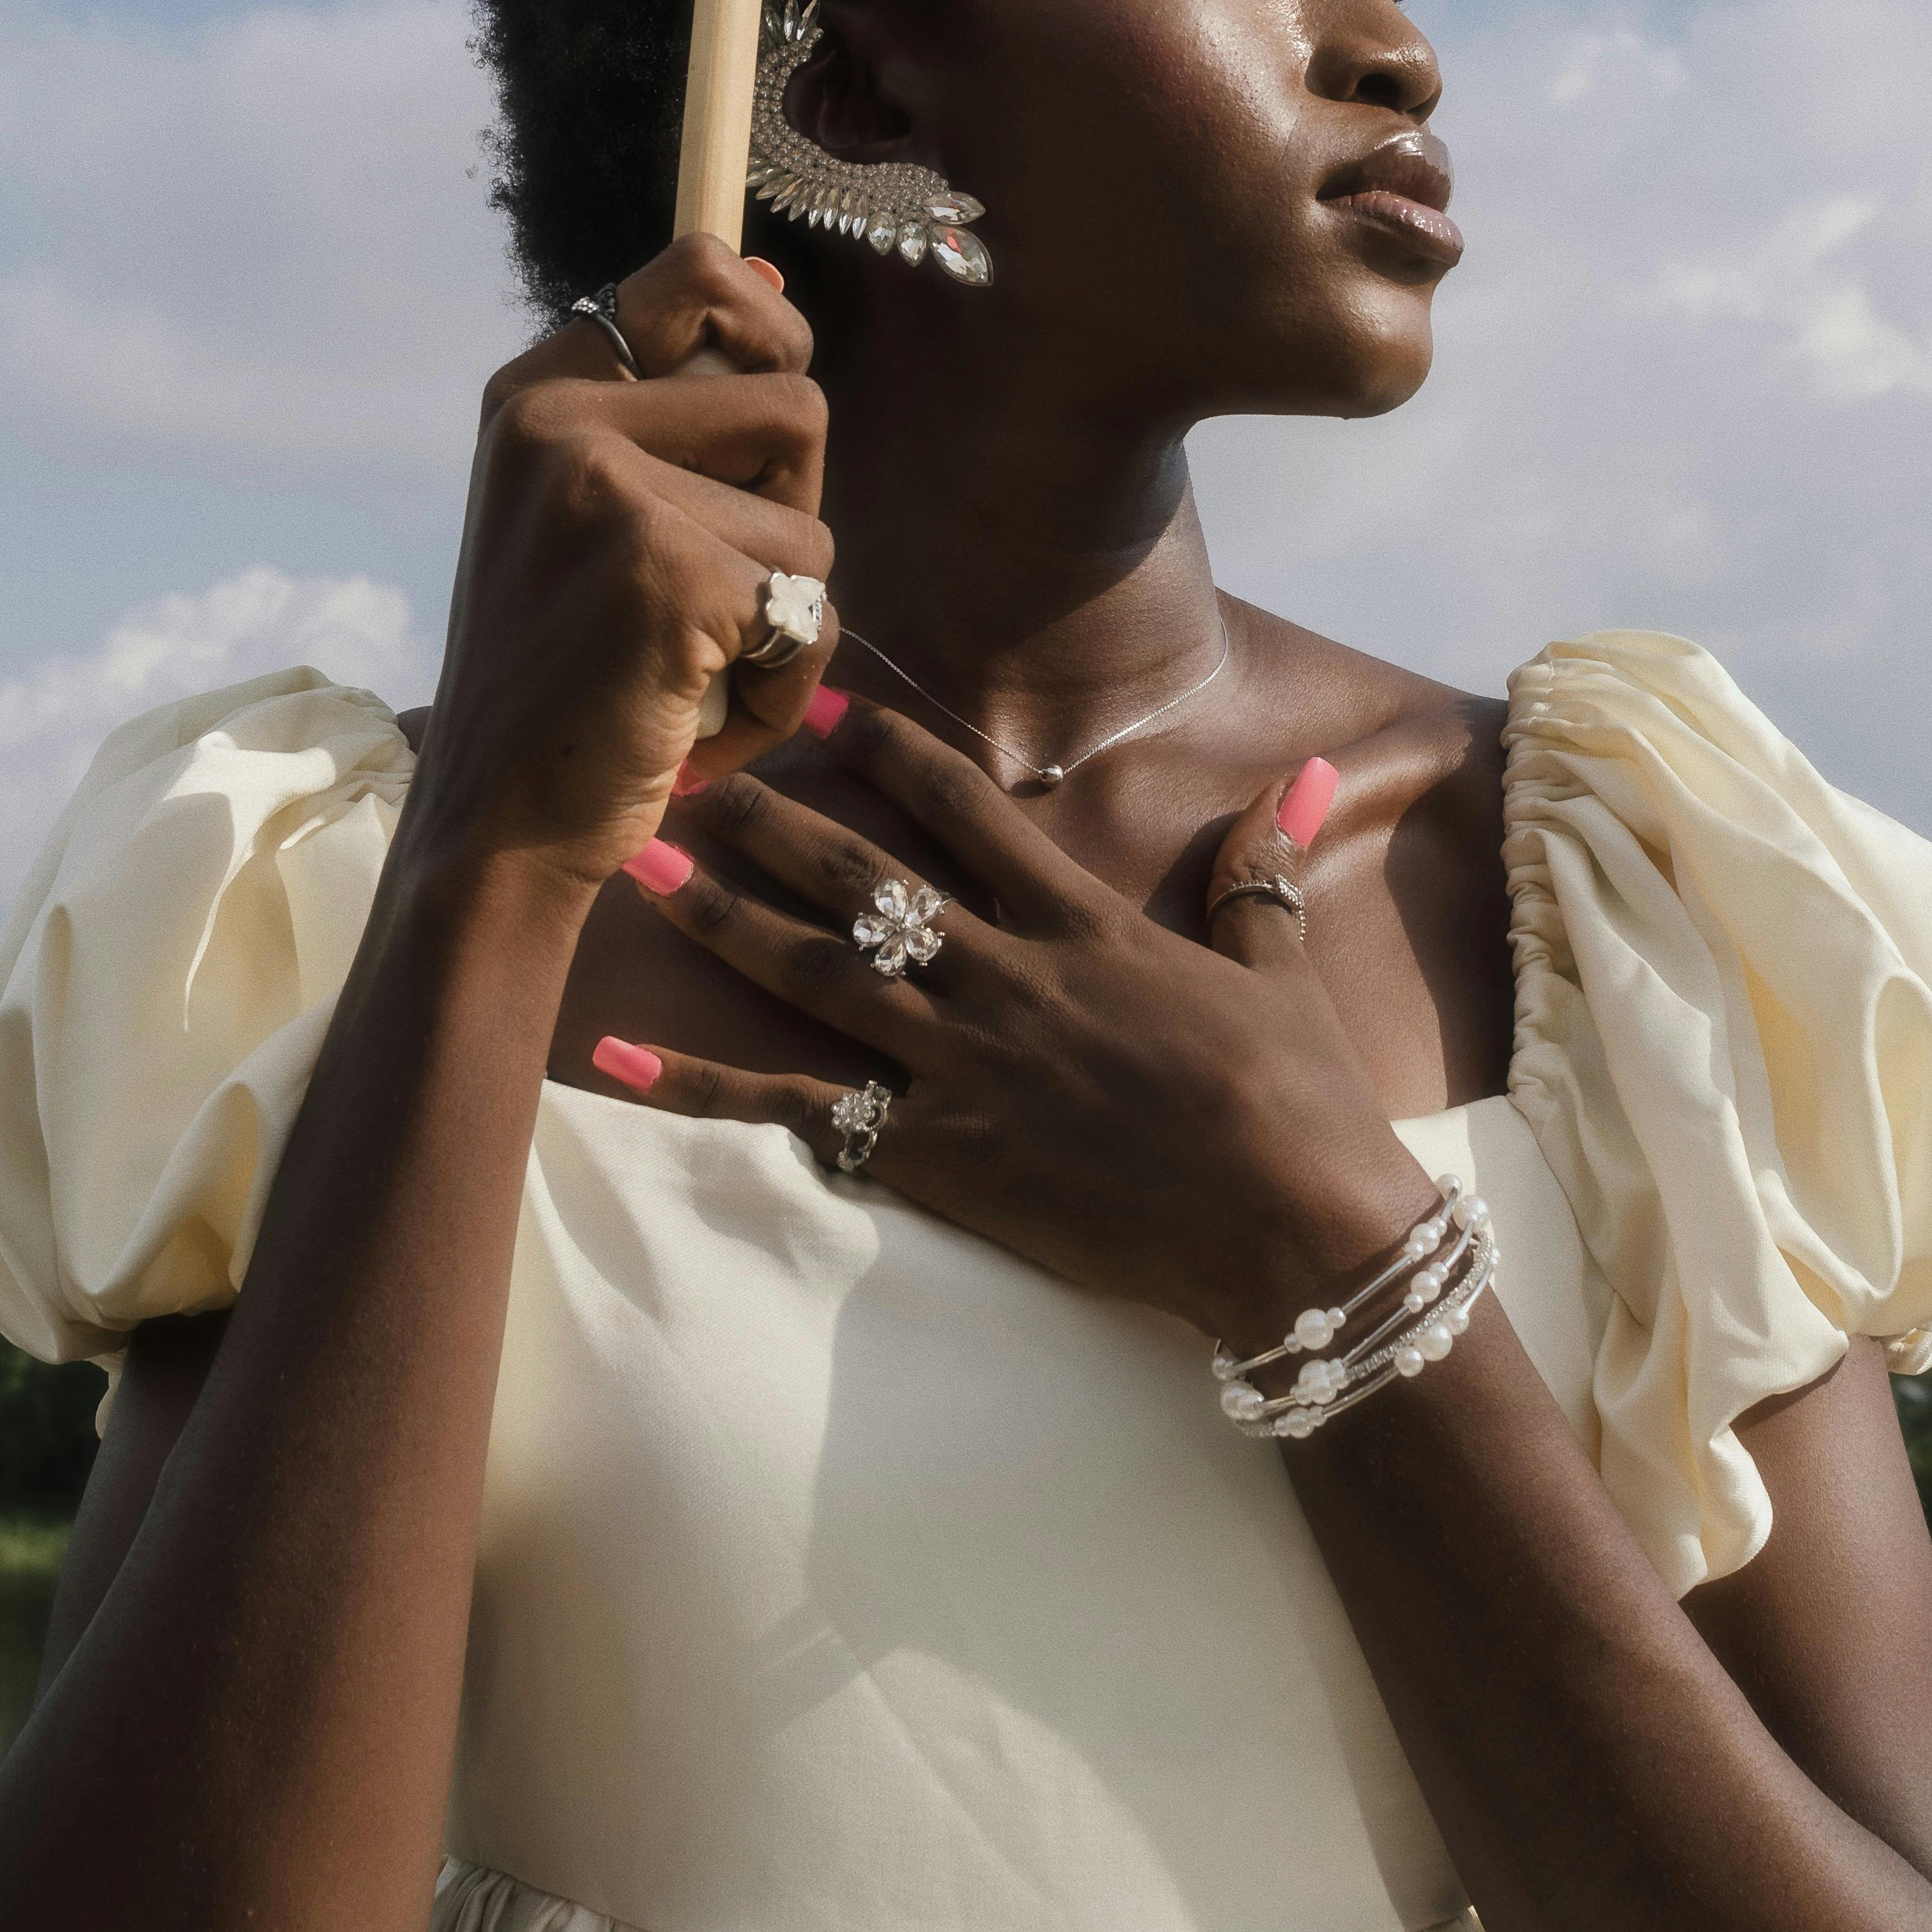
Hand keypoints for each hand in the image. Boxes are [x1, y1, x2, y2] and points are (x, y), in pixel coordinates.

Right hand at [397, 238, 835, 920]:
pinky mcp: (665, 573)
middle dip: (791, 509)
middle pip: (797, 403)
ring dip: (782, 619)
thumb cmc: (563, 681)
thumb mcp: (591, 518)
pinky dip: (780, 689)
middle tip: (708, 590)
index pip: (699, 266)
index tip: (762, 403)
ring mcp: (607, 491)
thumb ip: (672, 408)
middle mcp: (560, 421)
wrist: (495, 830)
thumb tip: (772, 267)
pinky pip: (810, 612)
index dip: (771, 324)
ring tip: (690, 671)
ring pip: (813, 523)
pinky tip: (693, 723)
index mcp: (539, 392)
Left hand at [590, 702, 1433, 1344]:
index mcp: (1082, 927)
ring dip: (720, 921)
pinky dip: (700, 1086)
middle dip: (768, 823)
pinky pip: (797, 1111)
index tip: (816, 705)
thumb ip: (1265, 869)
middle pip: (863, 884)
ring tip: (635, 872)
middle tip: (683, 772)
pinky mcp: (938, 1153)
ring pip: (815, 976)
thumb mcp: (1280, 971)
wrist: (1293, 1225)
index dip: (886, 751)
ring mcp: (964, 1066)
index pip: (966, 809)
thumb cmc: (1299, 1101)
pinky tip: (618, 1059)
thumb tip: (1313, 773)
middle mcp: (1006, 979)